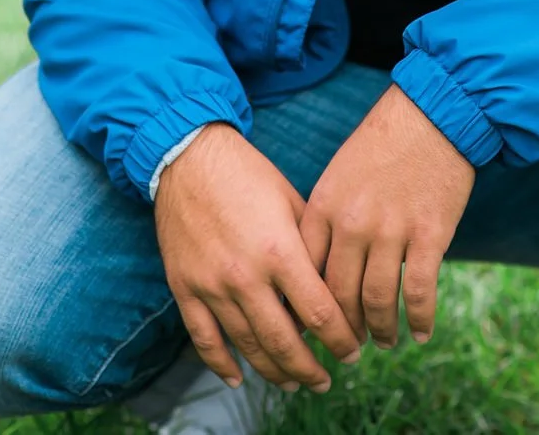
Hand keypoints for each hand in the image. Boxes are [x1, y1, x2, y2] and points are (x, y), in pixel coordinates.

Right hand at [154, 123, 361, 391]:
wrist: (190, 157)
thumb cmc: (247, 173)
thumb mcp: (291, 199)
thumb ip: (312, 244)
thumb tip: (333, 285)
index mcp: (279, 250)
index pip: (319, 313)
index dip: (340, 338)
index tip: (352, 351)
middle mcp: (246, 275)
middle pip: (285, 342)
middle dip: (311, 368)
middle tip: (327, 379)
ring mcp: (212, 286)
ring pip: (248, 346)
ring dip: (274, 372)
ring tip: (294, 382)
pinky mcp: (186, 288)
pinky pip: (205, 339)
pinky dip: (221, 365)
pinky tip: (239, 378)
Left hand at [299, 84, 474, 348]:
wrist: (432, 114)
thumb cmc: (383, 142)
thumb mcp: (340, 174)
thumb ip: (327, 218)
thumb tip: (317, 269)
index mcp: (325, 205)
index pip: (306, 273)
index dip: (308, 309)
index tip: (312, 330)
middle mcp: (353, 222)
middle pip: (339, 296)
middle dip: (342, 331)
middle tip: (347, 349)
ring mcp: (391, 230)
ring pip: (378, 300)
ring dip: (380, 330)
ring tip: (383, 341)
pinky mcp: (429, 234)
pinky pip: (420, 291)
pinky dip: (420, 318)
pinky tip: (421, 332)